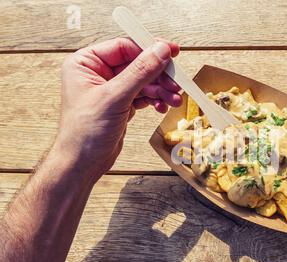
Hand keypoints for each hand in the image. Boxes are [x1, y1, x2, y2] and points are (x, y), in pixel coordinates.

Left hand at [55, 38, 181, 181]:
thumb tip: (161, 51)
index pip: (124, 47)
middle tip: (176, 83)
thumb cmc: (85, 132)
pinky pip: (143, 95)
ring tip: (173, 99)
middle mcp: (97, 73)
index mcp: (86, 63)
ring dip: (161, 90)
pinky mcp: (121, 104)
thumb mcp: (114, 97)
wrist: (83, 164)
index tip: (171, 51)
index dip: (149, 48)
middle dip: (159, 75)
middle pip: (137, 64)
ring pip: (143, 81)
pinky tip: (162, 107)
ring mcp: (111, 90)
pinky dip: (155, 100)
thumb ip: (140, 72)